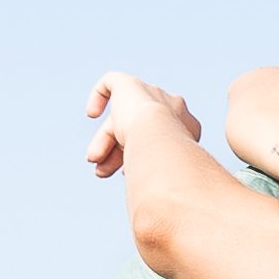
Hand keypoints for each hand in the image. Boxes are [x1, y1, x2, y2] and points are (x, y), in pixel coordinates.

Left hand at [85, 72, 200, 176]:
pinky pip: (112, 82)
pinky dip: (98, 97)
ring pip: (124, 117)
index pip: (158, 137)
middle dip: (118, 151)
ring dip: (106, 140)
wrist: (160, 138)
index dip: (138, 155)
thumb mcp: (164, 173)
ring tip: (93, 159)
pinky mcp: (129, 83)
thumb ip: (155, 174)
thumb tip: (146, 196)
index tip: (126, 173)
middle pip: (139, 127)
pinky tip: (91, 114)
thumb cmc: (166, 163)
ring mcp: (152, 93)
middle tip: (101, 172)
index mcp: (188, 125)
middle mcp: (173, 106)